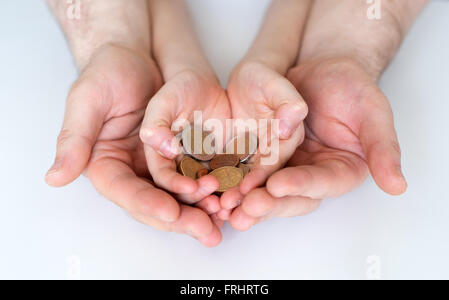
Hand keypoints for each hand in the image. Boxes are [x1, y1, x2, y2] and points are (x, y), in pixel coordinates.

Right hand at [45, 45, 222, 246]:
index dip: (148, 204)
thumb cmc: (107, 73)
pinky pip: (197, 176)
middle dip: (182, 218)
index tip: (171, 212)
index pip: (126, 193)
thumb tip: (54, 178)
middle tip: (206, 230)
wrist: (136, 57)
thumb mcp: (86, 101)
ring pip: (180, 196)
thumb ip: (74, 139)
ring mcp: (158, 166)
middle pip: (156, 202)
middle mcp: (134, 171)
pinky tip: (229, 195)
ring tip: (223, 213)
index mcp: (107, 165)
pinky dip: (213, 187)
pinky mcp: (181, 156)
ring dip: (201, 207)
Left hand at [227, 58, 406, 230]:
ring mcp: (289, 169)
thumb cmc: (352, 87)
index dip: (300, 186)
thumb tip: (398, 186)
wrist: (322, 71)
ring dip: (246, 199)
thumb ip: (383, 148)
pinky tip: (217, 188)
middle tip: (245, 207)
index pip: (321, 183)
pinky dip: (234, 181)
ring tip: (226, 207)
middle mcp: (313, 176)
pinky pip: (249, 173)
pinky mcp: (266, 160)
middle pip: (291, 196)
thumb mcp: (373, 112)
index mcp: (341, 170)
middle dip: (268, 203)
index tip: (278, 186)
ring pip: (267, 190)